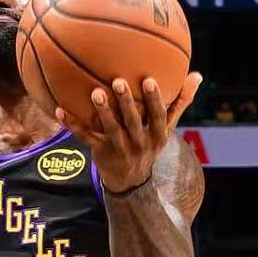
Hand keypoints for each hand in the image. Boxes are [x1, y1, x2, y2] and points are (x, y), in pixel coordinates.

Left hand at [56, 73, 201, 193]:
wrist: (130, 181)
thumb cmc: (149, 143)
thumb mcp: (167, 128)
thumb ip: (180, 102)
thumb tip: (198, 75)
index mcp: (156, 135)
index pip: (157, 116)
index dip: (153, 100)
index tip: (149, 81)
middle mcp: (139, 143)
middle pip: (132, 121)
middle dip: (126, 102)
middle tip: (118, 81)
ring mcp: (119, 149)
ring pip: (110, 129)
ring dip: (102, 111)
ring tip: (95, 92)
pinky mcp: (100, 153)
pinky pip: (85, 138)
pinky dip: (72, 125)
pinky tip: (59, 110)